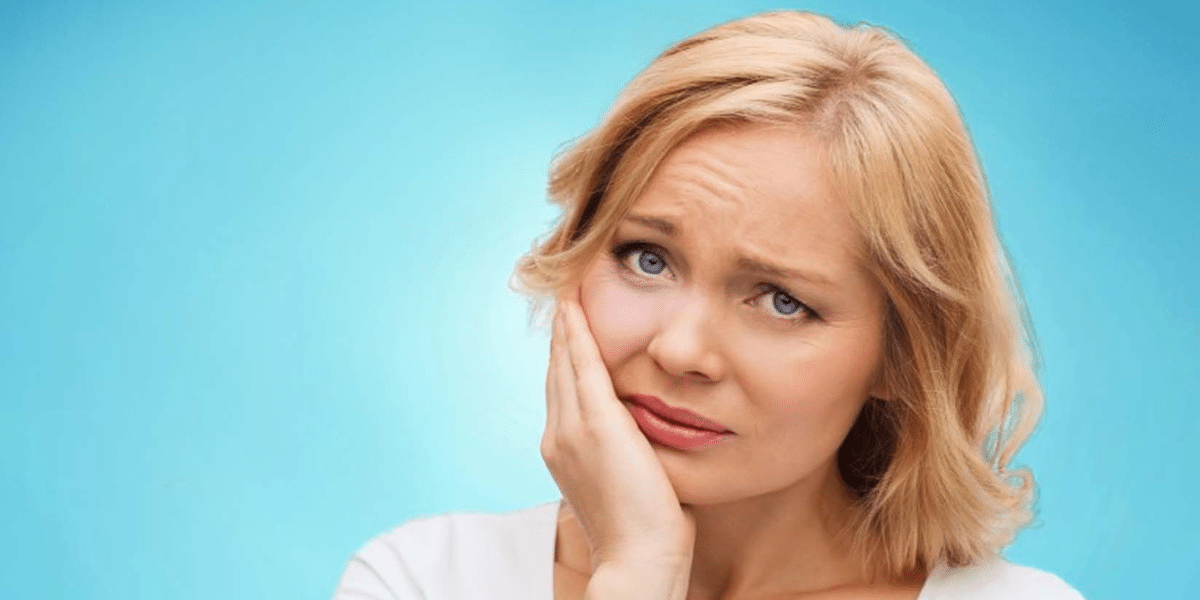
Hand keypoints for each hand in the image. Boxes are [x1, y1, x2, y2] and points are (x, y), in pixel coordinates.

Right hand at [542, 285, 696, 572]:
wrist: (639, 558)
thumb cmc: (645, 530)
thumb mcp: (629, 480)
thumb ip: (627, 450)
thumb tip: (644, 435)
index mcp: (563, 449)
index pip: (562, 389)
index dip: (565, 355)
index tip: (571, 326)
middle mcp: (557, 434)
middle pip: (556, 369)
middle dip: (561, 332)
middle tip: (565, 293)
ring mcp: (571, 427)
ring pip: (564, 361)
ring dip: (566, 323)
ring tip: (569, 288)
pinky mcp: (595, 421)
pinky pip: (582, 363)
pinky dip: (577, 331)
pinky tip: (575, 305)